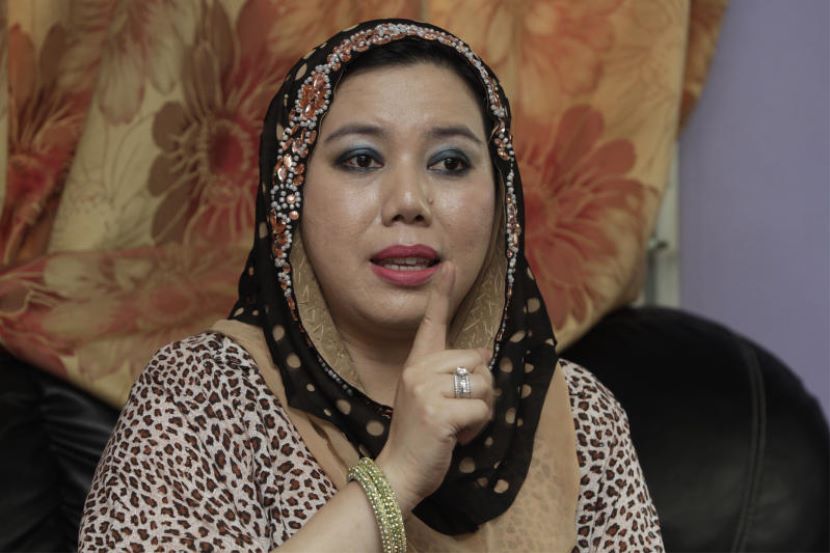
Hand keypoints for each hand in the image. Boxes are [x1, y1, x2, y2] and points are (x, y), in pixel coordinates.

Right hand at [375, 262, 493, 512]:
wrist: (398, 472)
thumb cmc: (421, 438)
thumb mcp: (429, 398)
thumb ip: (450, 375)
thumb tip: (486, 354)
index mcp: (416, 365)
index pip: (431, 323)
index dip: (441, 293)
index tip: (449, 265)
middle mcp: (418, 371)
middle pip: (478, 359)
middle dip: (481, 389)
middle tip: (460, 412)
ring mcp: (426, 391)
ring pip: (484, 384)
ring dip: (481, 411)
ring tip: (457, 426)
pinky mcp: (438, 412)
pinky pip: (481, 410)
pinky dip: (478, 428)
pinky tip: (457, 438)